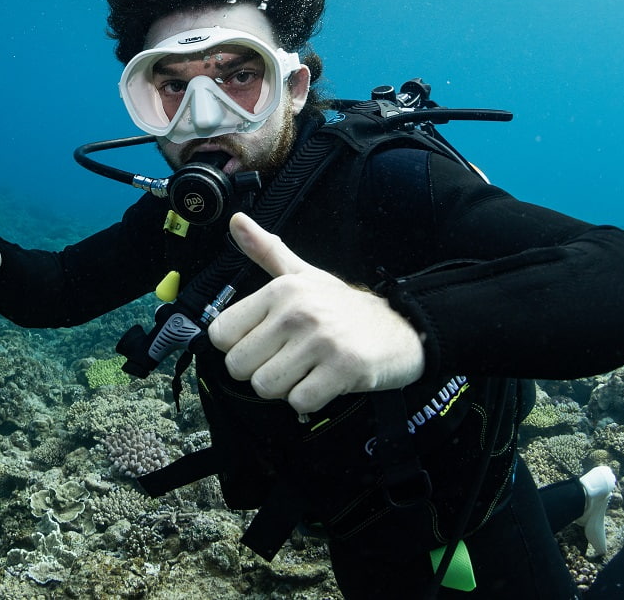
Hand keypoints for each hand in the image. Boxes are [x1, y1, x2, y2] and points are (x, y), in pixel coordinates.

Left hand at [207, 212, 425, 415]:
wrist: (403, 328)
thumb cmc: (344, 307)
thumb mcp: (303, 275)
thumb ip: (266, 251)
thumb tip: (235, 221)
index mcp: (280, 290)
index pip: (221, 333)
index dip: (238, 346)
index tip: (263, 343)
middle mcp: (297, 311)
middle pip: (238, 366)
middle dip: (259, 371)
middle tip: (287, 361)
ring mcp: (321, 340)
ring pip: (265, 387)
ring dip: (284, 388)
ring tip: (307, 370)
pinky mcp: (343, 368)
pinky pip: (299, 402)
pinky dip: (309, 401)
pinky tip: (324, 382)